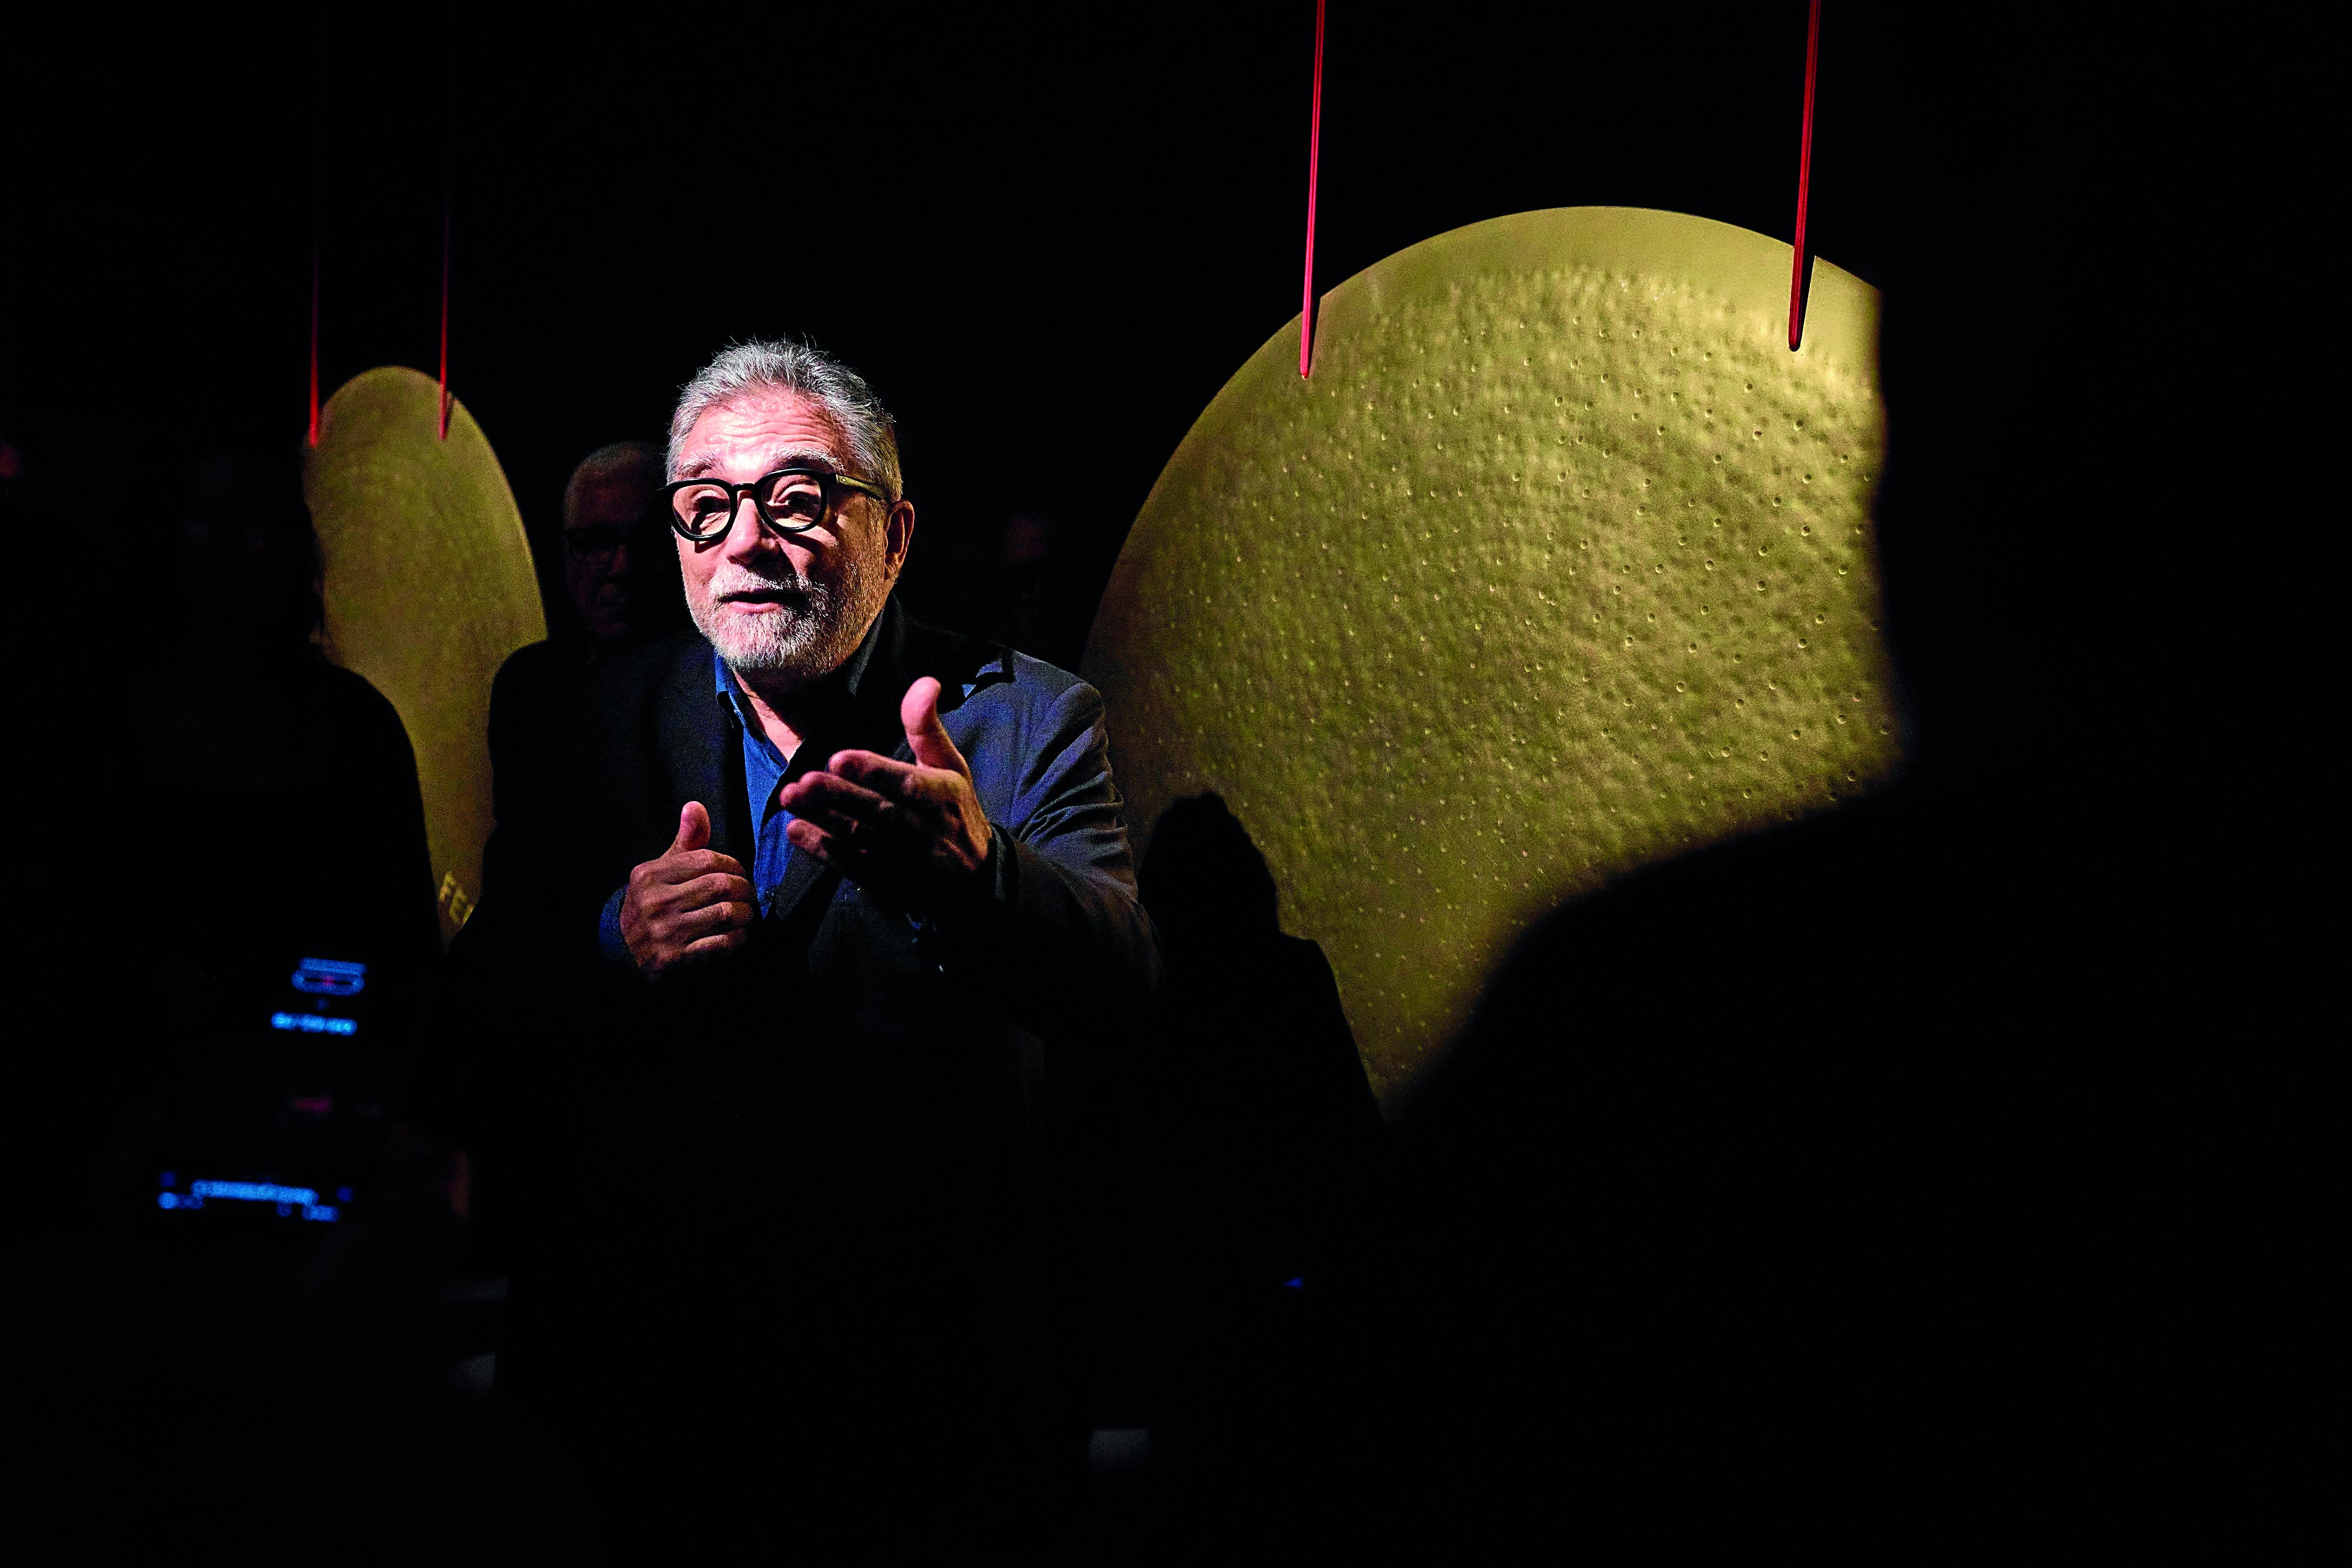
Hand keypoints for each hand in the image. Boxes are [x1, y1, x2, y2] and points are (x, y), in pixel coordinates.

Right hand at [620, 801, 756, 973]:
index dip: (733, 865)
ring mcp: (664, 932)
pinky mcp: (676, 959)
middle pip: (720, 885)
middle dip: (745, 889)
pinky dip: (739, 938)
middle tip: (749, 895)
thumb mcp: (661, 872)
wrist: (624, 952)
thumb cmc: (653, 905)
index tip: (740, 873)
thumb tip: (695, 807)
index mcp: (651, 876)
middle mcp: (655, 903)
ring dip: (746, 914)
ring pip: (725, 913)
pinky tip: (739, 935)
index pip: (707, 860)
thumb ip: (684, 843)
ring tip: (747, 914)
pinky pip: (722, 944)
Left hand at [779, 677, 991, 906]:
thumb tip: (926, 681)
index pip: (907, 784)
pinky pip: (850, 866)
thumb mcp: (950, 765)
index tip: (840, 758)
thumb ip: (927, 727)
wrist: (972, 873)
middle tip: (805, 780)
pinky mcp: (885, 879)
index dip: (874, 772)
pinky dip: (822, 850)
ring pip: (859, 838)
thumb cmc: (954, 808)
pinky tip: (795, 829)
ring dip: (823, 819)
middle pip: (877, 813)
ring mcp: (901, 858)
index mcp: (940, 796)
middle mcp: (921, 830)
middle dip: (840, 797)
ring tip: (790, 797)